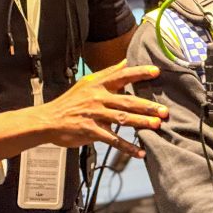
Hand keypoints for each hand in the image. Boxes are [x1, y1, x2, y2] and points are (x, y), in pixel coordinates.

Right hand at [36, 60, 167, 157]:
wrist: (48, 120)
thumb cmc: (70, 101)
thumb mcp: (87, 83)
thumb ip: (108, 73)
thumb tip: (125, 60)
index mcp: (98, 84)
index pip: (122, 75)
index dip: (139, 73)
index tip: (156, 72)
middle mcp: (98, 98)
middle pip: (127, 100)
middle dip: (147, 106)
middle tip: (164, 110)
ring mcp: (94, 115)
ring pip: (122, 119)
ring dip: (140, 123)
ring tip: (156, 126)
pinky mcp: (90, 131)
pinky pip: (112, 140)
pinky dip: (127, 147)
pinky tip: (140, 152)